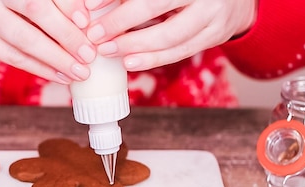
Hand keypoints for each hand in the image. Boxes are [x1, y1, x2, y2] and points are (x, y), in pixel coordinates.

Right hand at [0, 0, 96, 83]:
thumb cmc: (1, 5)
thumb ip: (50, 4)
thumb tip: (86, 23)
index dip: (68, 4)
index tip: (87, 22)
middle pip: (36, 9)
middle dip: (66, 34)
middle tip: (89, 53)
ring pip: (24, 38)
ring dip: (56, 58)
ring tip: (79, 72)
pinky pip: (13, 57)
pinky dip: (39, 68)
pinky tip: (58, 75)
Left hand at [85, 0, 257, 70]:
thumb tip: (93, 5)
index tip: (89, 7)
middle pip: (155, 6)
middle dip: (121, 22)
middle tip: (95, 35)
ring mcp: (213, 13)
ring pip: (169, 36)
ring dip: (134, 46)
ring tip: (108, 51)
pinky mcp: (215, 36)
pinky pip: (179, 52)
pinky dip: (152, 59)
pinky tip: (130, 62)